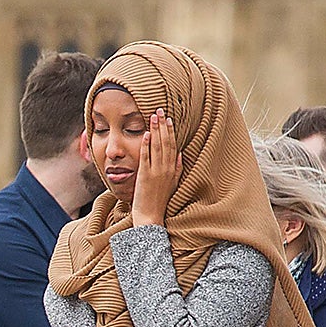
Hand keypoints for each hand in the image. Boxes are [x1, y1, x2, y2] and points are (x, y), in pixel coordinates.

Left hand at [130, 108, 179, 228]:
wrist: (150, 216)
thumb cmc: (159, 200)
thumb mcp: (172, 183)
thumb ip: (176, 168)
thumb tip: (179, 153)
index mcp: (173, 169)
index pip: (173, 145)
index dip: (171, 131)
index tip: (169, 118)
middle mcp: (166, 168)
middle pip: (166, 142)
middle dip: (163, 125)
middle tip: (160, 110)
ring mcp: (156, 172)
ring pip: (157, 146)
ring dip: (156, 130)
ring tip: (154, 116)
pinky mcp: (145, 176)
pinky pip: (146, 157)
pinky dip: (147, 145)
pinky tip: (146, 134)